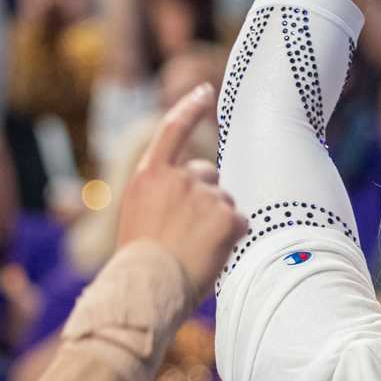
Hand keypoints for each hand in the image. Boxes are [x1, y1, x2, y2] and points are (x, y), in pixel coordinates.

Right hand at [116, 84, 247, 296]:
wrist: (145, 290)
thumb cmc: (139, 264)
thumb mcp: (139, 215)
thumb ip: (164, 193)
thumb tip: (200, 184)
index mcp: (149, 176)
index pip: (172, 130)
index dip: (190, 107)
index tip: (206, 90)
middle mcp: (178, 178)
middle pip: (210, 175)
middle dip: (207, 198)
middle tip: (189, 233)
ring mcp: (203, 195)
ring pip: (226, 203)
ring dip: (218, 223)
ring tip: (194, 250)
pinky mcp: (226, 216)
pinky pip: (240, 223)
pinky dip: (231, 239)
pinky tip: (210, 255)